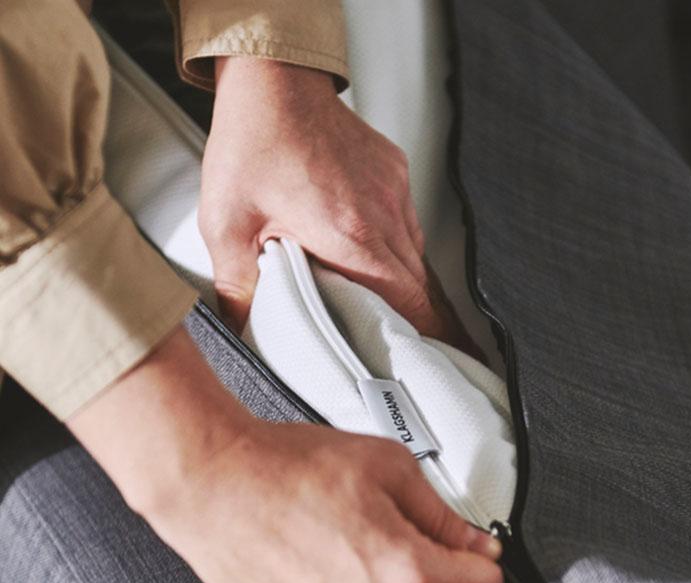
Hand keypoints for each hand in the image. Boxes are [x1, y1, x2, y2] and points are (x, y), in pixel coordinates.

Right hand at [69, 330, 503, 582]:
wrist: (210, 481)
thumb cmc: (288, 467)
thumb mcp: (390, 467)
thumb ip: (443, 515)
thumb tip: (476, 545)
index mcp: (405, 577)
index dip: (482, 564)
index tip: (471, 549)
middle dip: (434, 580)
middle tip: (399, 533)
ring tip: (348, 540)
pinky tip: (319, 557)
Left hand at [200, 56, 475, 350]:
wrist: (273, 80)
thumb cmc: (254, 140)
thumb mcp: (227, 225)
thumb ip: (237, 289)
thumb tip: (243, 332)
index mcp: (352, 236)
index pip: (411, 305)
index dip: (428, 341)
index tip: (436, 367)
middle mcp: (384, 216)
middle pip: (421, 290)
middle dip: (420, 326)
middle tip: (411, 357)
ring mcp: (395, 194)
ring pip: (416, 261)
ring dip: (404, 289)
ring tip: (387, 314)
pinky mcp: (395, 177)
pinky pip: (406, 228)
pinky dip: (394, 252)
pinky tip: (371, 261)